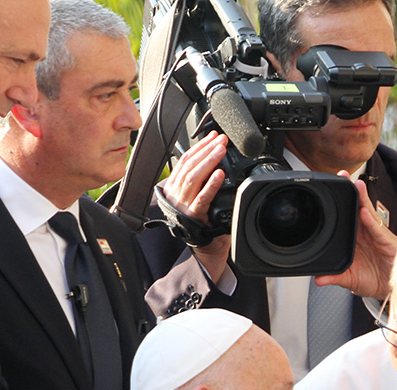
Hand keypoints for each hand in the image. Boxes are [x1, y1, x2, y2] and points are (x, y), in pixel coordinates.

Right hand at [164, 131, 230, 279]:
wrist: (206, 247)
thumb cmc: (204, 221)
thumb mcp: (198, 196)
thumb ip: (202, 180)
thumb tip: (215, 157)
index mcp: (175, 186)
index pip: (185, 160)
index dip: (199, 146)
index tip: (213, 135)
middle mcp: (176, 193)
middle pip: (190, 165)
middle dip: (206, 150)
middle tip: (221, 140)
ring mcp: (183, 205)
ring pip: (194, 177)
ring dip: (209, 161)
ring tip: (221, 150)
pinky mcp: (194, 216)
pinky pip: (202, 197)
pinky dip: (211, 184)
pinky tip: (219, 174)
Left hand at [316, 177, 396, 298]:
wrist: (389, 288)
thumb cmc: (373, 279)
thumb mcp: (349, 279)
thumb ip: (334, 277)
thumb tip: (318, 279)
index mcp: (354, 238)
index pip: (345, 216)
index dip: (339, 204)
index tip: (329, 190)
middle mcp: (364, 232)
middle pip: (357, 207)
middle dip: (351, 191)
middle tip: (341, 175)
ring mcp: (375, 234)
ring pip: (367, 211)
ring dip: (362, 197)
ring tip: (355, 184)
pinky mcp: (385, 240)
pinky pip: (377, 228)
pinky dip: (370, 220)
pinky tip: (364, 212)